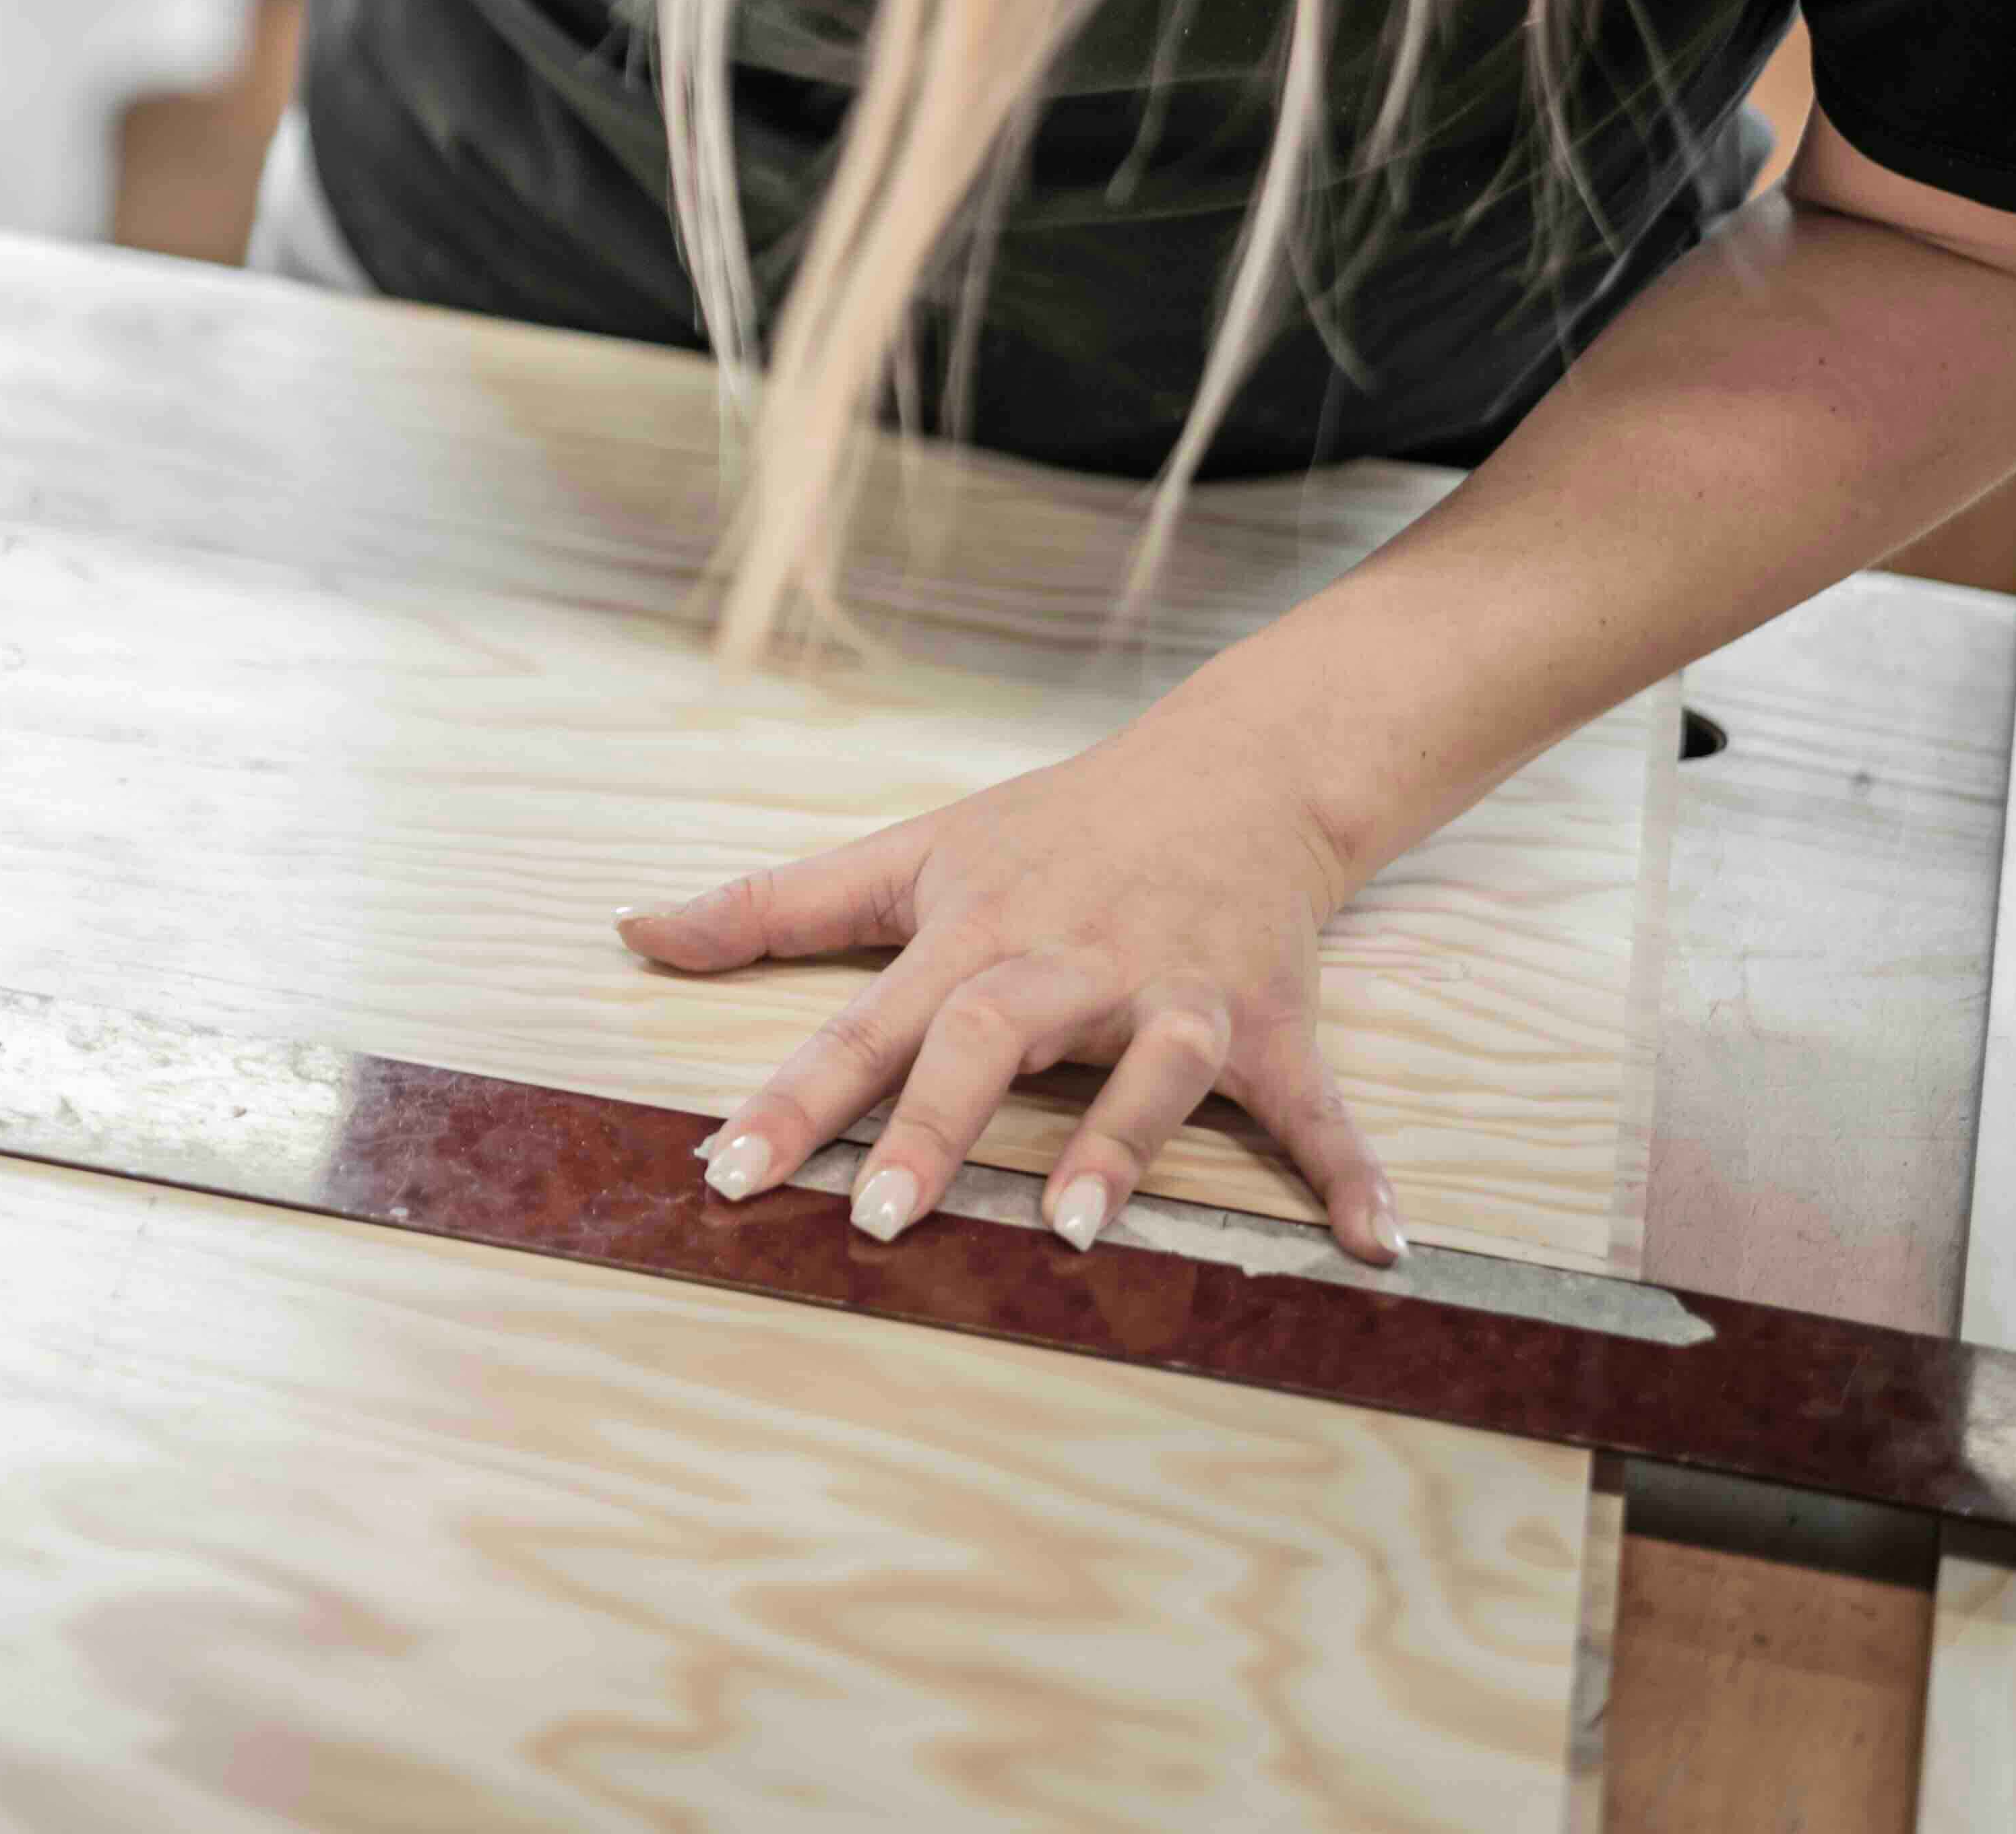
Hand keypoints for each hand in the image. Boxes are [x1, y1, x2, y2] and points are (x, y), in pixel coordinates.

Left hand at [612, 710, 1406, 1264]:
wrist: (1233, 772)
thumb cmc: (1052, 831)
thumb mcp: (907, 856)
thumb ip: (772, 905)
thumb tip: (635, 928)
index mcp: (972, 938)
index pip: (859, 1026)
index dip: (787, 1101)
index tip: (724, 1171)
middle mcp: (1068, 964)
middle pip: (989, 1040)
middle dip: (933, 1127)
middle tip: (879, 1218)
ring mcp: (1176, 992)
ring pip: (1149, 1069)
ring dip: (1121, 1146)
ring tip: (1076, 1226)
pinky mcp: (1271, 1021)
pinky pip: (1316, 1106)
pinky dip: (1354, 1170)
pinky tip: (1380, 1243)